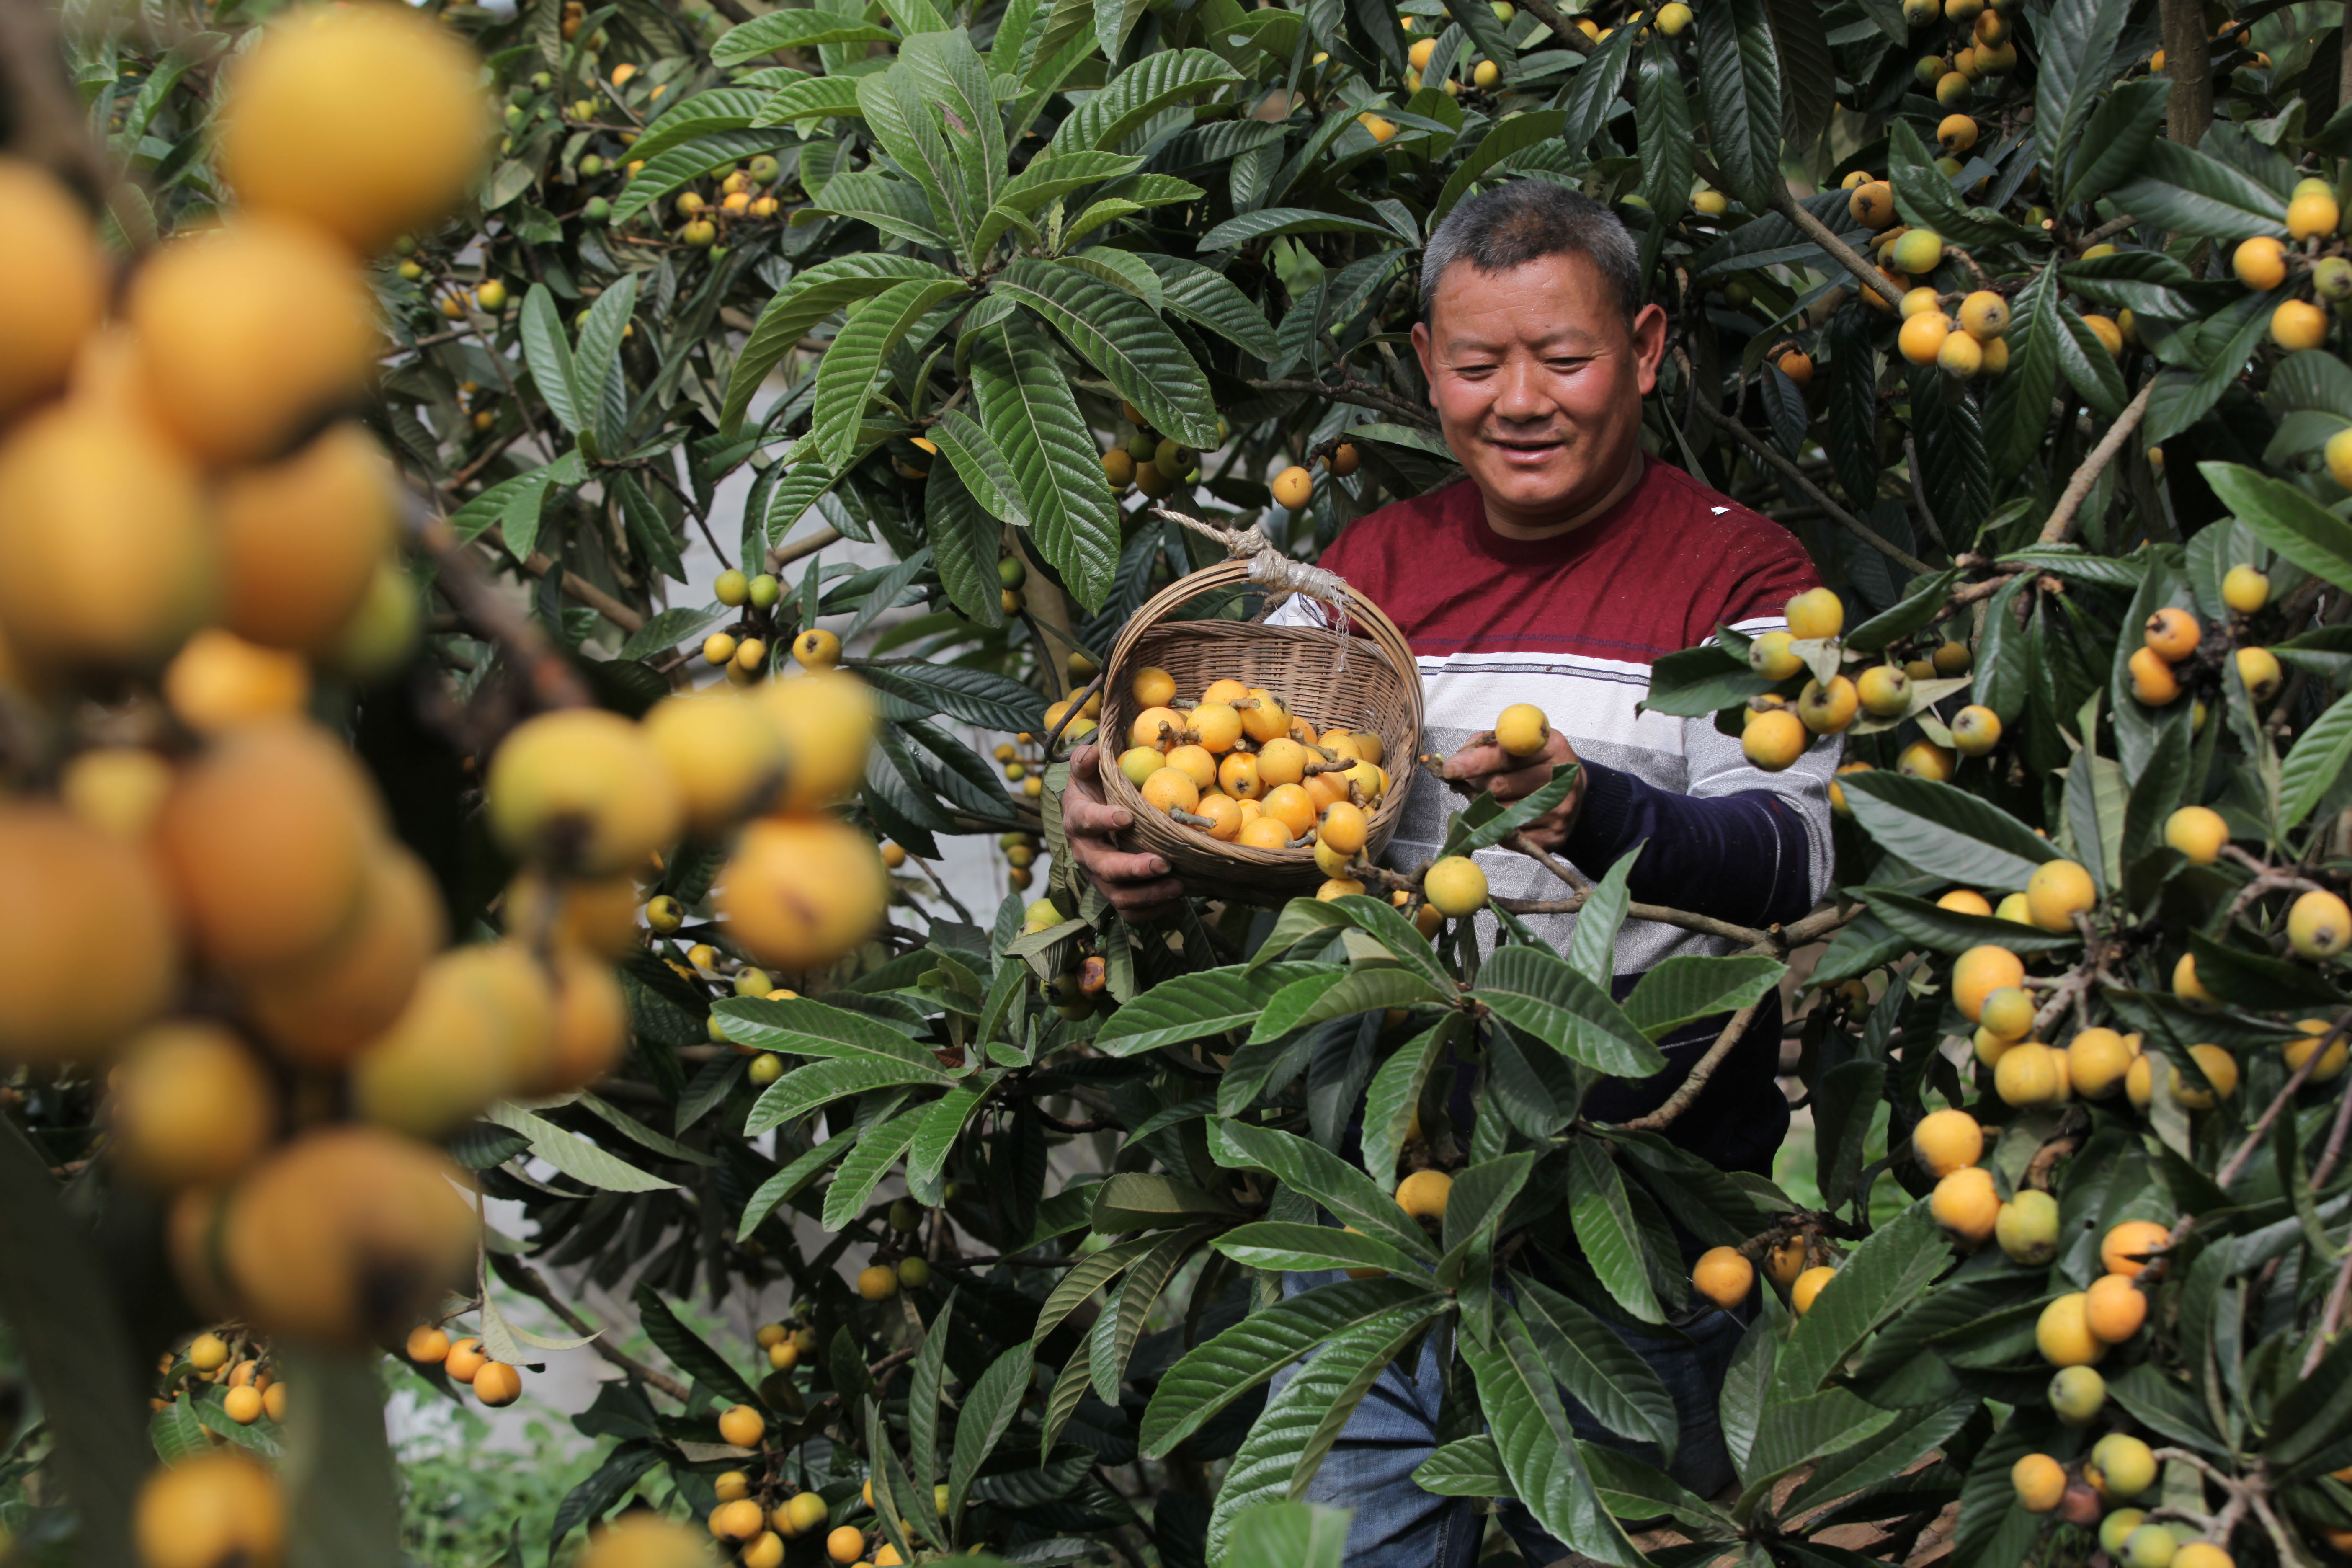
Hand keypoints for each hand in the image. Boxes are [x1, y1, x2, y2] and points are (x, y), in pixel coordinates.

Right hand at [1058, 744, 1187, 920]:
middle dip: (1133, 869)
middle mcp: (1085, 853)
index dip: (1103, 820)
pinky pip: (1129, 911)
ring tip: (1177, 886)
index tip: (1126, 817)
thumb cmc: (1094, 792)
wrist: (1088, 821)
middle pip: (1104, 867)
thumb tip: (1092, 751)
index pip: (1085, 820)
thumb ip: (1086, 762)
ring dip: (1147, 895)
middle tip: (1162, 863)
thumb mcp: (1087, 773)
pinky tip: (1175, 902)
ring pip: (1117, 896)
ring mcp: (1099, 877)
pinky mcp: (1113, 892)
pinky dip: (1151, 911)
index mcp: (1077, 819)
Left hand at [1441, 728, 1586, 851]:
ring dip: (1484, 807)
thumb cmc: (1535, 763)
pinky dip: (1497, 827)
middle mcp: (1561, 779)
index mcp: (1552, 747)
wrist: (1572, 791)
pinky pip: (1509, 835)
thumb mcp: (1516, 744)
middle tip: (1469, 783)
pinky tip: (1504, 816)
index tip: (1450, 768)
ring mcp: (1560, 811)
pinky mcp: (1554, 836)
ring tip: (1491, 798)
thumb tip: (1455, 763)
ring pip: (1499, 813)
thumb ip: (1485, 745)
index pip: (1506, 755)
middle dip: (1475, 785)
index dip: (1476, 762)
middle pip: (1498, 786)